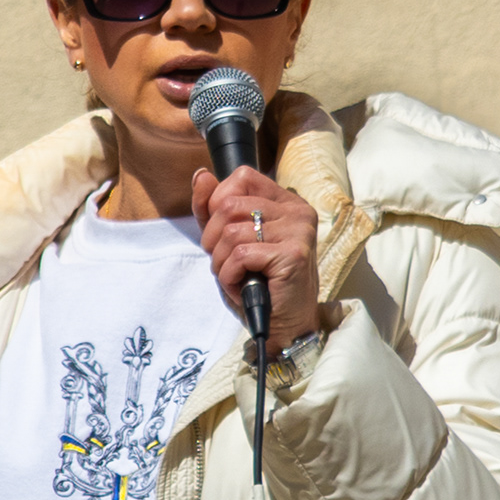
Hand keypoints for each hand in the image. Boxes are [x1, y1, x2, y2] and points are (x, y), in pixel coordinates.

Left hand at [189, 165, 317, 343]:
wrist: (282, 324)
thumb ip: (212, 209)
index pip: (241, 177)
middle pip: (229, 205)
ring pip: (231, 233)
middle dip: (213, 240)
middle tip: (228, 263)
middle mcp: (297, 210)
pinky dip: (229, 277)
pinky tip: (244, 287)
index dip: (217, 205)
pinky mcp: (293, 254)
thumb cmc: (256, 282)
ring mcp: (298, 230)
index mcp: (285, 201)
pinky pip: (239, 256)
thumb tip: (201, 175)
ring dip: (221, 263)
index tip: (222, 235)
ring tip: (238, 277)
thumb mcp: (228, 242)